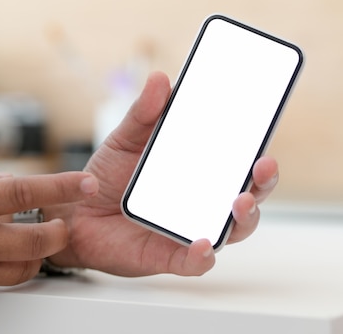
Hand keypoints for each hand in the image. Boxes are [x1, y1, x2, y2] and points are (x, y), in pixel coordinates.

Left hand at [46, 72, 278, 276]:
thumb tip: (161, 80)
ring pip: (233, 230)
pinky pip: (196, 262)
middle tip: (263, 166)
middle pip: (248, 195)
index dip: (258, 150)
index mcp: (199, 172)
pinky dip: (203, 256)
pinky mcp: (171, 256)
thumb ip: (144, 113)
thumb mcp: (125, 139)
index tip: (266, 129)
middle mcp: (202, 201)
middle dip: (264, 182)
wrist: (76, 213)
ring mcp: (190, 229)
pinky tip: (202, 244)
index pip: (239, 162)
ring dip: (244, 217)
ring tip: (240, 202)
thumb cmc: (108, 176)